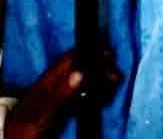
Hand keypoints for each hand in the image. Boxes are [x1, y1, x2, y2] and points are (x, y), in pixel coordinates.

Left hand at [5, 49, 121, 138]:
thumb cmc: (26, 128)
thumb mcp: (43, 111)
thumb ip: (60, 93)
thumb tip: (80, 73)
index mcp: (48, 81)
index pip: (71, 60)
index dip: (89, 55)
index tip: (109, 55)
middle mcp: (55, 87)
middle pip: (80, 72)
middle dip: (99, 69)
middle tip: (116, 72)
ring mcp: (60, 100)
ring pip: (84, 85)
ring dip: (100, 83)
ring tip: (115, 81)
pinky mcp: (63, 114)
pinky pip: (83, 100)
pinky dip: (96, 97)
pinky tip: (105, 97)